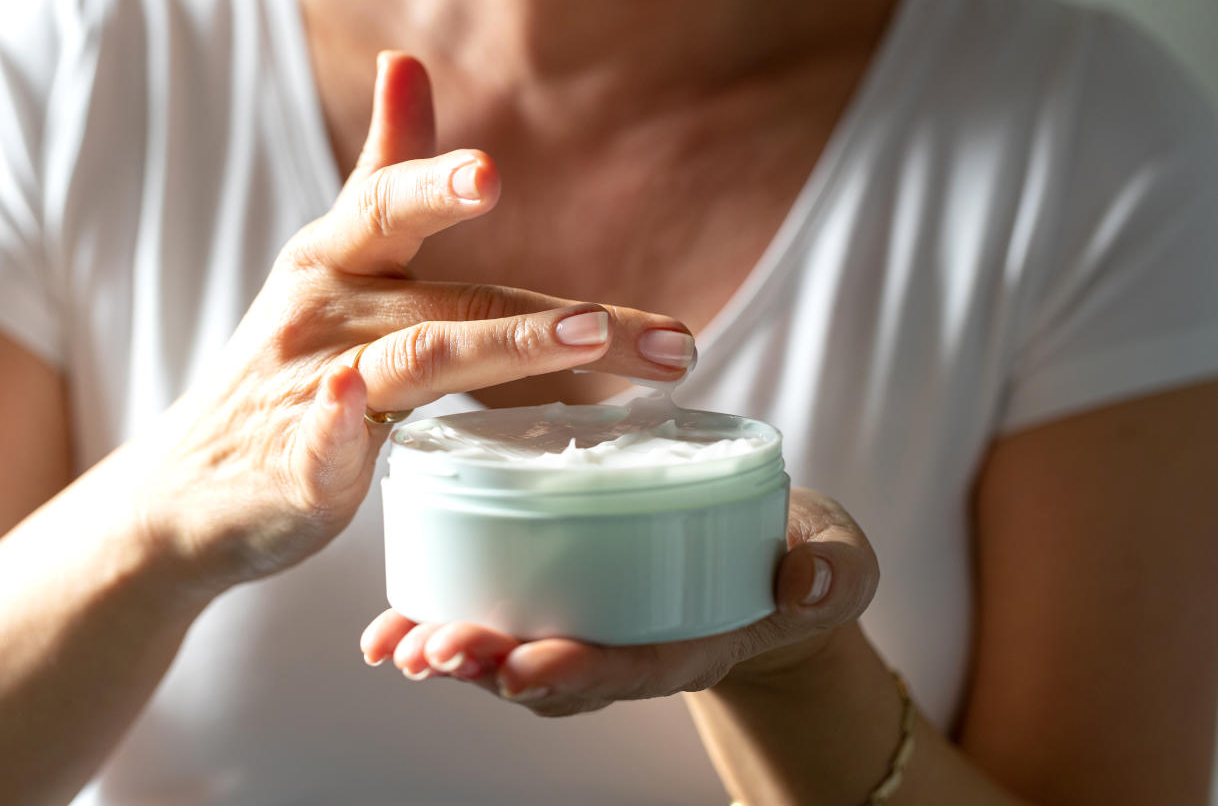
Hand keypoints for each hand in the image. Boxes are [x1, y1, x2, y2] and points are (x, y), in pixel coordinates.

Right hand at [128, 53, 693, 591]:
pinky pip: (322, 440)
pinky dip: (339, 422)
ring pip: (414, 361)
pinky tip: (353, 402)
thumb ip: (381, 173)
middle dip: (542, 314)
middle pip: (447, 302)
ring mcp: (308, 390)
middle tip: (613, 319)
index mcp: (337, 262)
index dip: (434, 186)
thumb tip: (405, 61)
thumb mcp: (332, 261)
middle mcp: (325, 313)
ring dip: (500, 346)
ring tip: (585, 340)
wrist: (199, 483)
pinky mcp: (298, 466)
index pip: (390, 210)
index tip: (489, 173)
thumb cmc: (289, 362)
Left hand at [361, 488, 878, 715]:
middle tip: (432, 652)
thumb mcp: (836, 558)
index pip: (637, 665)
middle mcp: (636, 647)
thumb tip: (810, 582)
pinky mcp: (572, 600)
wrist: (777, 567)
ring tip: (398, 643)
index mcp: (698, 638)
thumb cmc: (802, 558)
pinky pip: (508, 623)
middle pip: (558, 674)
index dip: (582, 671)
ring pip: (519, 655)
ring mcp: (600, 630)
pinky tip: (395, 621)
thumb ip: (833, 570)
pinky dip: (450, 622)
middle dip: (492, 666)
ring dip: (457, 653)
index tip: (524, 666)